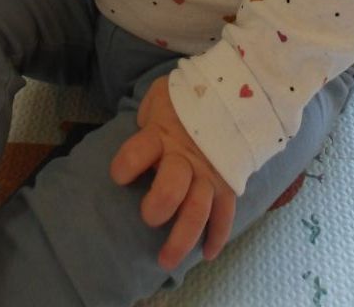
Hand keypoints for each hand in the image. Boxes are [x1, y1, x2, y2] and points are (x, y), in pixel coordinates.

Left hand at [110, 76, 236, 270]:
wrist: (233, 91)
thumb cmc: (184, 99)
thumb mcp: (160, 96)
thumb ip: (147, 114)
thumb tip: (137, 131)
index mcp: (162, 133)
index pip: (139, 152)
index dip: (126, 165)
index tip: (120, 176)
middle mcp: (186, 156)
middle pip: (172, 188)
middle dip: (158, 206)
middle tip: (149, 218)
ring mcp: (209, 172)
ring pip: (198, 210)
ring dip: (182, 239)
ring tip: (166, 261)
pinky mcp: (227, 182)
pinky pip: (225, 213)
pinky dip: (217, 236)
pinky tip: (207, 254)